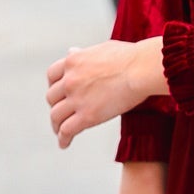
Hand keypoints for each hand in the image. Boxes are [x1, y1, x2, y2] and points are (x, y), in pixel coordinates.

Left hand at [46, 37, 164, 147]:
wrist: (141, 69)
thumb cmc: (130, 57)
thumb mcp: (101, 49)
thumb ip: (83, 53)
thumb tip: (72, 52)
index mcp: (72, 61)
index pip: (52, 75)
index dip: (54, 86)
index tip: (59, 94)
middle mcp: (70, 80)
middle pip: (52, 97)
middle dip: (56, 106)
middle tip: (62, 113)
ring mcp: (77, 99)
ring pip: (56, 116)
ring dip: (56, 125)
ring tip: (60, 132)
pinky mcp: (87, 116)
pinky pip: (67, 130)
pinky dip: (63, 139)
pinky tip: (64, 144)